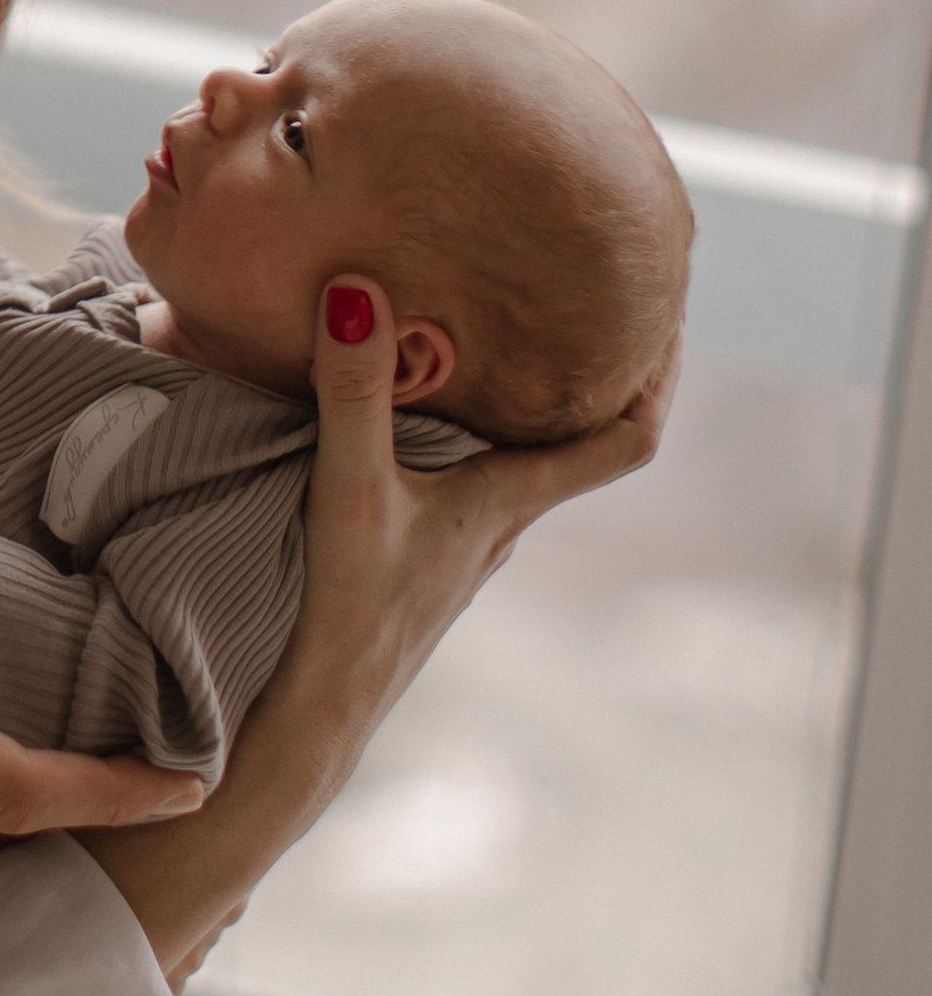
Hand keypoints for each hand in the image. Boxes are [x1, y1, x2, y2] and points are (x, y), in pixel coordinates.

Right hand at [289, 274, 672, 759]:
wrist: (322, 708)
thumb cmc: (351, 606)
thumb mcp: (351, 486)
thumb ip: (354, 390)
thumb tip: (359, 287)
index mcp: (512, 499)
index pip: (628, 439)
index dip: (662, 376)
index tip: (674, 312)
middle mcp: (506, 520)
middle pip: (584, 440)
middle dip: (598, 371)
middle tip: (601, 294)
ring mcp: (469, 544)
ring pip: (526, 460)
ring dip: (535, 404)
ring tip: (516, 334)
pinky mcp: (428, 557)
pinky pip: (478, 478)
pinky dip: (479, 434)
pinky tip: (432, 414)